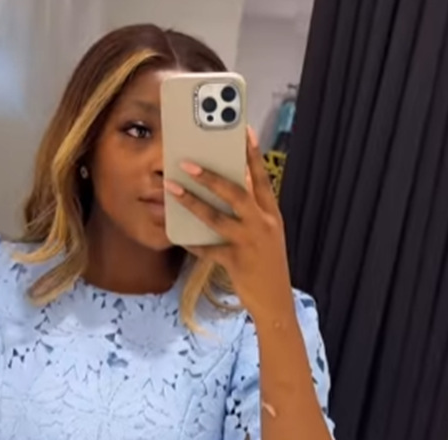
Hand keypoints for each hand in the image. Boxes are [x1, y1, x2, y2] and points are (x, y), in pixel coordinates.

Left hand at [164, 128, 294, 324]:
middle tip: (188, 162)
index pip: (261, 177)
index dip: (251, 153)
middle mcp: (262, 224)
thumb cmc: (267, 264)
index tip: (242, 130)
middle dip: (211, 176)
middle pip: (236, 192)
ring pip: (217, 217)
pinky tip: (177, 235)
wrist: (275, 301)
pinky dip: (191, 242)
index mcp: (271, 213)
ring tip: (172, 188)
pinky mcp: (236, 262)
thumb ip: (253, 211)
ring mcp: (250, 243)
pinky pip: (208, 249)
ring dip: (192, 202)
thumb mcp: (267, 234)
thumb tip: (233, 187)